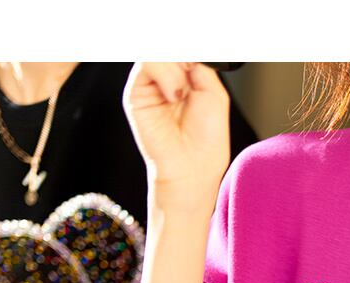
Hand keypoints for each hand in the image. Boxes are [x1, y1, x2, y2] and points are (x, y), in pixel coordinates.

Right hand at [122, 63, 229, 208]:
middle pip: (168, 47)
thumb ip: (199, 64)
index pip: (182, 50)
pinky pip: (147, 62)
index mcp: (184, 77)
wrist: (193, 168)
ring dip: (176, 68)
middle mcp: (165, 78)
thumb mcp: (213, 92)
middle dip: (184, 57)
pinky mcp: (136, 93)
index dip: (191, 51)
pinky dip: (166, 75)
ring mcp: (149, 84)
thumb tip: (184, 51)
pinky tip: (174, 96)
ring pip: (157, 51)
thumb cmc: (206, 140)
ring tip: (183, 94)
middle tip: (192, 75)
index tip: (199, 63)